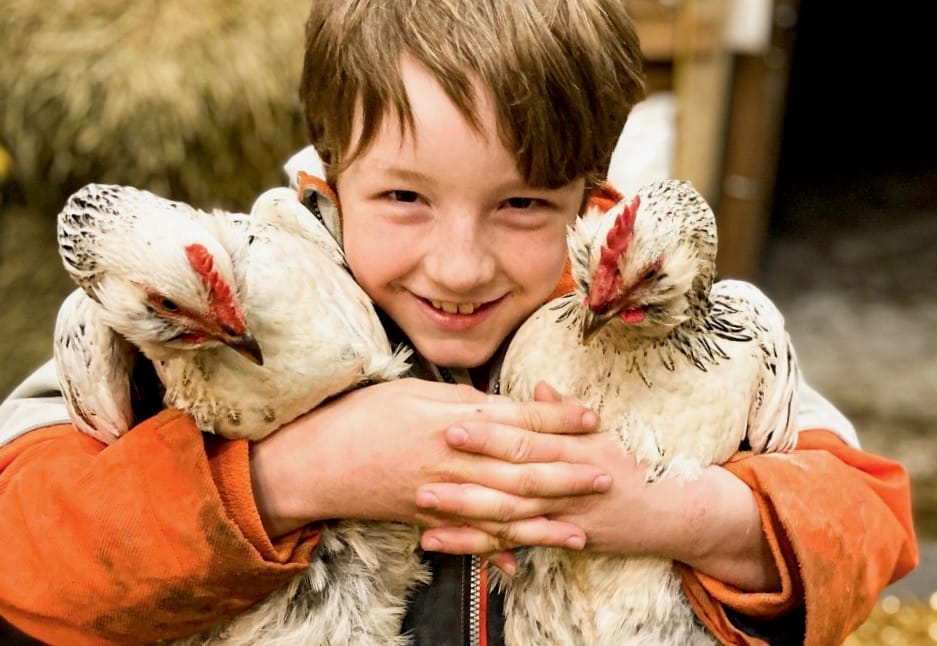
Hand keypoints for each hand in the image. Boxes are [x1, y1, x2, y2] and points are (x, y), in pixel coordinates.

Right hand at [248, 378, 607, 544]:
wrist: (316, 460)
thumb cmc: (362, 415)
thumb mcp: (413, 391)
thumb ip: (460, 401)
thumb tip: (496, 405)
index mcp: (453, 420)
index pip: (518, 418)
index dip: (558, 417)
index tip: (591, 417)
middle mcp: (454, 460)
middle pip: (521, 468)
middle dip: (566, 474)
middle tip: (605, 476)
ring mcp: (441, 494)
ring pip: (502, 510)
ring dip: (544, 522)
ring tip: (579, 530)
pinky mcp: (427, 518)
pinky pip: (468, 537)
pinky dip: (495, 549)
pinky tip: (520, 560)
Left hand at [420, 381, 778, 590]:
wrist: (667, 512)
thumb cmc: (630, 465)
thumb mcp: (602, 433)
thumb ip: (564, 412)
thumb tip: (537, 386)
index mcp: (572, 446)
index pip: (527, 435)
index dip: (491, 429)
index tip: (454, 420)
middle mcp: (567, 479)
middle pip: (513, 474)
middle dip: (470, 467)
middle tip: (428, 457)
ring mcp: (563, 514)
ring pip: (509, 512)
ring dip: (464, 508)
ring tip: (423, 501)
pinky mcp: (559, 540)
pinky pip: (511, 543)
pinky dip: (476, 544)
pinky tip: (439, 540)